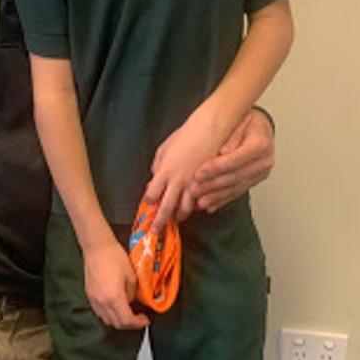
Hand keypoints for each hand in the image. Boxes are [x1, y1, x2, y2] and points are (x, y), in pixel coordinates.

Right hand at [84, 239, 149, 330]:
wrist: (97, 248)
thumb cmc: (115, 257)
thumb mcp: (131, 276)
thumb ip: (132, 293)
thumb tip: (131, 300)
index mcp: (114, 297)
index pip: (127, 320)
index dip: (138, 323)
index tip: (145, 320)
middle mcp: (102, 302)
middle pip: (116, 324)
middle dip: (130, 324)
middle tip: (139, 318)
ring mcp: (94, 300)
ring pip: (107, 320)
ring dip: (118, 321)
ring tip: (128, 314)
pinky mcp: (89, 296)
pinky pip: (100, 313)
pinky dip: (109, 315)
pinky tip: (115, 307)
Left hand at [143, 108, 220, 233]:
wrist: (212, 127)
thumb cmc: (189, 133)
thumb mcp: (166, 147)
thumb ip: (159, 164)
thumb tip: (154, 177)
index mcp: (165, 170)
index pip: (152, 195)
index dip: (148, 204)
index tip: (146, 209)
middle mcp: (178, 180)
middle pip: (166, 207)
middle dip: (160, 222)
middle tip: (156, 232)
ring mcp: (194, 183)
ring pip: (185, 208)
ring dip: (180, 216)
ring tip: (177, 220)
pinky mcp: (208, 183)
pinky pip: (201, 201)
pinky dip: (197, 206)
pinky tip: (195, 208)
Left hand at [189, 108, 274, 213]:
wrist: (259, 126)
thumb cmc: (246, 121)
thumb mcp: (237, 121)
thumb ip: (230, 136)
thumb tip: (223, 151)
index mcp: (261, 144)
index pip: (236, 160)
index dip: (216, 168)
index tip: (198, 173)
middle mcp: (264, 161)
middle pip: (235, 177)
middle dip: (212, 185)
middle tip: (194, 190)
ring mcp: (261, 173)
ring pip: (235, 187)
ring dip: (215, 196)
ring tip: (199, 201)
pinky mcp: (255, 181)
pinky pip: (237, 192)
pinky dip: (222, 199)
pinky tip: (210, 205)